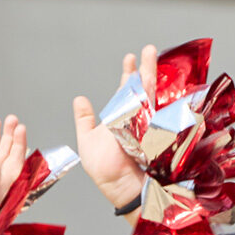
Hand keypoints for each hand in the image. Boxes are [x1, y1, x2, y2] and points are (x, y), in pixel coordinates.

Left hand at [73, 47, 153, 210]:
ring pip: (149, 92)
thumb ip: (84, 120)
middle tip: (149, 49)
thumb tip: (79, 99)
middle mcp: (135, 117)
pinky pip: (154, 107)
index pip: (125, 90)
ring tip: (150, 53)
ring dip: (150, 72)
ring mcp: (146, 122)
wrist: (117, 184)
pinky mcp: (152, 130)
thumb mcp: (87, 140)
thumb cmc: (104, 169)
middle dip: (145, 67)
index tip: (129, 58)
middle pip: (141, 87)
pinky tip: (153, 77)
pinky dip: (154, 93)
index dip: (128, 73)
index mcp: (120, 117)